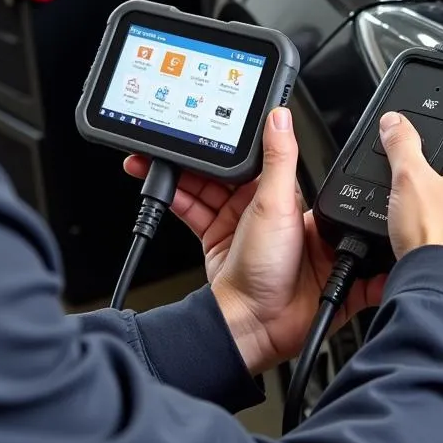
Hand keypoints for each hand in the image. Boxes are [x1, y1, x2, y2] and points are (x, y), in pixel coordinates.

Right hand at [125, 108, 385, 373]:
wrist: (252, 324)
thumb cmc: (281, 277)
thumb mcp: (281, 205)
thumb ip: (281, 158)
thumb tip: (283, 119)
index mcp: (285, 197)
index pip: (259, 155)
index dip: (238, 139)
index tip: (220, 120)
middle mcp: (262, 209)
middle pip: (226, 169)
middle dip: (202, 155)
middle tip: (181, 138)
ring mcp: (237, 223)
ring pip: (204, 185)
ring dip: (180, 171)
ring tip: (159, 156)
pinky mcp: (216, 237)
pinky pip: (190, 207)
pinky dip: (171, 194)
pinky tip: (156, 181)